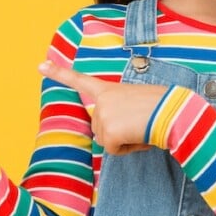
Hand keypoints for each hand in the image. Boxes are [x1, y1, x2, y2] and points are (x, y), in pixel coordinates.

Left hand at [38, 60, 166, 155]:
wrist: (176, 111)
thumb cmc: (164, 106)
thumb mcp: (137, 101)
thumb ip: (120, 111)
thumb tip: (114, 132)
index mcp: (109, 89)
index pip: (79, 80)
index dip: (59, 73)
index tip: (40, 65)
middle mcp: (102, 100)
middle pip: (101, 128)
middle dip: (120, 131)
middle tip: (140, 121)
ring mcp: (103, 115)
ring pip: (107, 141)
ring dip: (126, 140)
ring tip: (143, 126)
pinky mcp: (109, 131)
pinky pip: (114, 150)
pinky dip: (129, 148)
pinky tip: (141, 136)